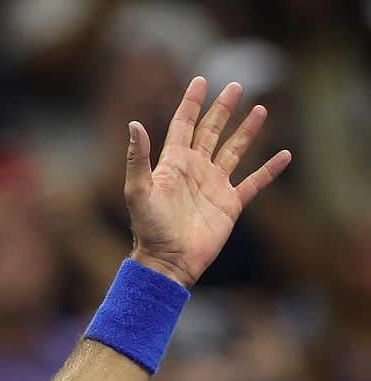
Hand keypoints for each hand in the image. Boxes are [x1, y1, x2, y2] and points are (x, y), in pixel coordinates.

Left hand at [125, 77, 291, 287]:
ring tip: (261, 109)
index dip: (191, 103)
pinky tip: (285, 155)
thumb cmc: (150, 230)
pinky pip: (254, 183)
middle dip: (222, 109)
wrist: (168, 262)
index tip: (200, 80)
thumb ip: (137, 159)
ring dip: (247, 131)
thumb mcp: (138, 192)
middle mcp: (196, 170)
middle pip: (211, 131)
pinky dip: (270, 170)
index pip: (183, 124)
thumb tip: (134, 124)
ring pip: (234, 151)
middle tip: (235, 86)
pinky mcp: (230, 205)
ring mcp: (214, 186)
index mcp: (174, 163)